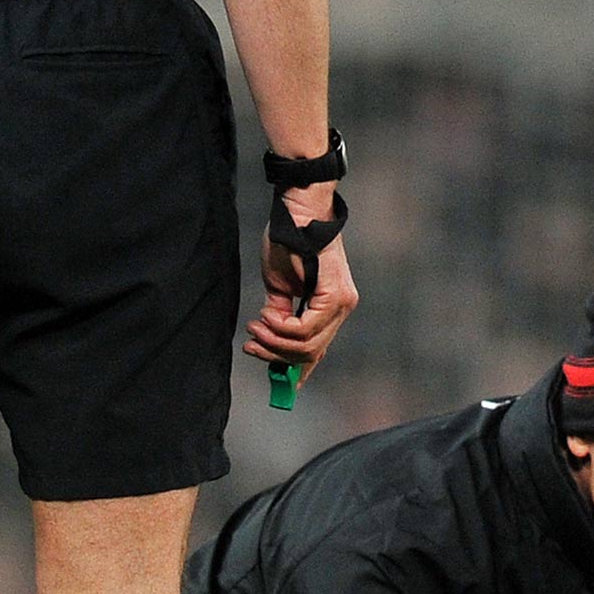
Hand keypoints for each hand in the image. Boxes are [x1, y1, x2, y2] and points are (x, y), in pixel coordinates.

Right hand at [244, 183, 355, 390]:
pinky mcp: (334, 296)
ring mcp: (342, 302)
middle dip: (276, 355)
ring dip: (275, 341)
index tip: (280, 383)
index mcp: (332, 305)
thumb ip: (281, 314)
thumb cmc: (288, 241)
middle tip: (250, 346)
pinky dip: (281, 329)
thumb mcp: (280, 287)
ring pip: (308, 345)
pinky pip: (306, 329)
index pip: (319, 347)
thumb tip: (273, 339)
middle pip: (312, 352)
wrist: (297, 210)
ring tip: (254, 328)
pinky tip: (265, 318)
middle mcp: (343, 307)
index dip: (299, 370)